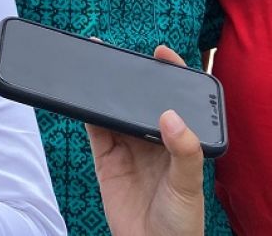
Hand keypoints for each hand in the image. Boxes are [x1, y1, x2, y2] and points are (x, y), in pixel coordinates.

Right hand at [86, 45, 204, 235]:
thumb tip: (169, 115)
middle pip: (141, 100)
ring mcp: (128, 147)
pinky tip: (82, 97)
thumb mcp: (189, 185)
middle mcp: (154, 139)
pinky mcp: (106, 159)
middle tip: (115, 53)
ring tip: (94, 67)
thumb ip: (184, 150)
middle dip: (130, 77)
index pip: (177, 99)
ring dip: (104, 90)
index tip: (161, 53)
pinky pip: (95, 129)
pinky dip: (86, 112)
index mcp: (180, 140)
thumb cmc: (182, 223)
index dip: (170, 73)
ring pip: (115, 110)